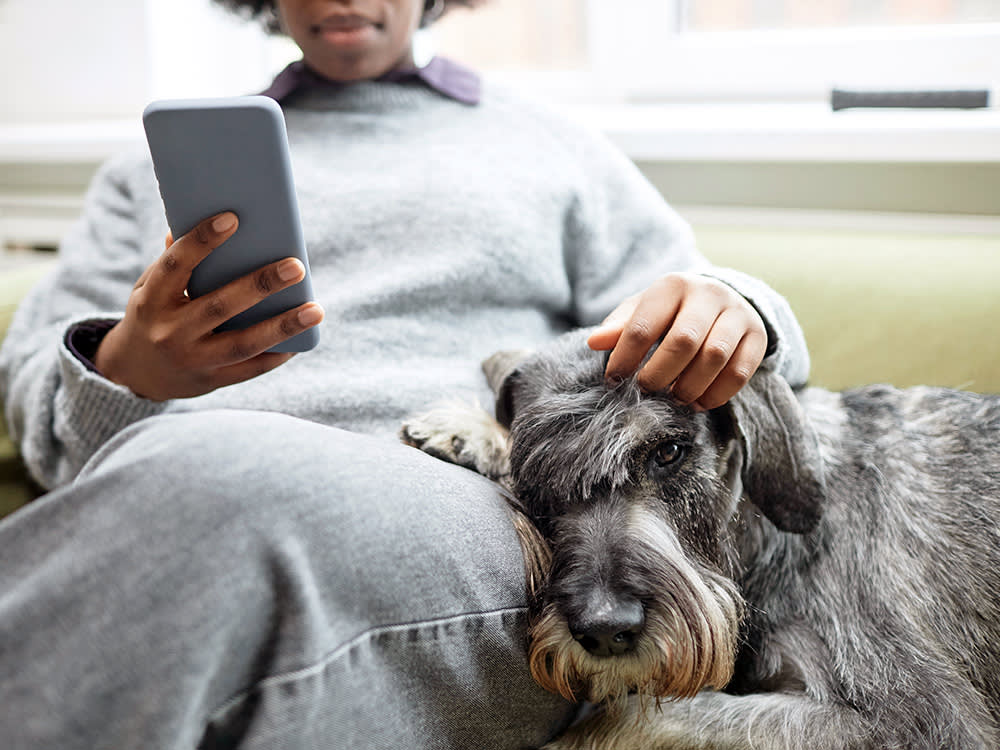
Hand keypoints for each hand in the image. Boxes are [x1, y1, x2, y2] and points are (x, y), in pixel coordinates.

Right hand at [94, 212, 323, 400]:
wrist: (136, 374)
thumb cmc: (154, 315)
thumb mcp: (151, 288)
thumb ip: (175, 261)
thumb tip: (199, 216)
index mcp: (152, 300)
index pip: (175, 266)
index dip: (202, 242)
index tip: (232, 218)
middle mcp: (170, 332)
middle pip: (220, 306)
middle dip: (260, 285)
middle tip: (296, 266)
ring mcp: (191, 360)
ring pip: (242, 343)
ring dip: (283, 326)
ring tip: (315, 310)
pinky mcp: (211, 380)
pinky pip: (250, 369)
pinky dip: (277, 354)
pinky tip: (303, 339)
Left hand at [587, 273, 767, 409]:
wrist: (721, 300)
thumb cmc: (670, 311)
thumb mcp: (642, 310)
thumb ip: (619, 326)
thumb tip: (594, 342)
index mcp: (672, 285)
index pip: (644, 325)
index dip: (625, 358)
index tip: (614, 380)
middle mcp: (708, 293)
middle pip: (683, 341)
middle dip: (659, 373)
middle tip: (646, 391)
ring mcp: (737, 313)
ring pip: (714, 357)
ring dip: (690, 386)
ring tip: (673, 399)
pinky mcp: (758, 335)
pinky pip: (740, 372)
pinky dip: (716, 394)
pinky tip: (698, 402)